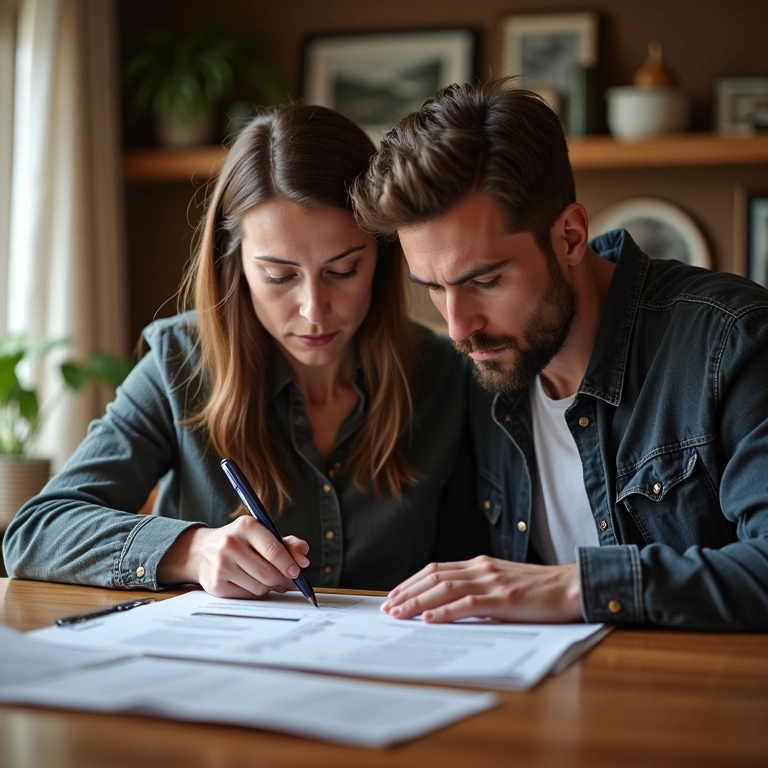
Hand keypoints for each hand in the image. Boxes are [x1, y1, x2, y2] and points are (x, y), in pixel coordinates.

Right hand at [158, 516, 309, 598]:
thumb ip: (288, 543)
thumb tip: (304, 559)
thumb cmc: (241, 542)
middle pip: (268, 573)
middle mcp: (230, 543)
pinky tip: (247, 581)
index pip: (273, 550)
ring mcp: (221, 565)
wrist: (201, 551)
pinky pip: (247, 596)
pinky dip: (253, 592)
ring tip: (262, 576)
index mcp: (246, 526)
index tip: (297, 571)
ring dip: (268, 586)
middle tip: (286, 579)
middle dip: (282, 579)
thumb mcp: (263, 534)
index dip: (289, 564)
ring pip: (260, 587)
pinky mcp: (216, 584)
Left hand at [381, 556, 582, 622]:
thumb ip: (478, 589)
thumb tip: (448, 606)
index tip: (394, 596)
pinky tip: (430, 619)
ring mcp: (492, 581)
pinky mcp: (504, 598)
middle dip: (407, 593)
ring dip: (418, 602)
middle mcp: (481, 568)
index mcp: (479, 564)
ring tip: (399, 614)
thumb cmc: (538, 590)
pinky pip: (468, 603)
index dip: (412, 582)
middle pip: (434, 576)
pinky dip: (445, 611)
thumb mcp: (502, 583)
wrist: (571, 587)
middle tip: (388, 608)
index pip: (436, 569)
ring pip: (445, 588)